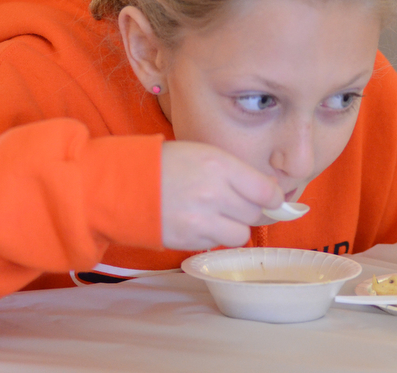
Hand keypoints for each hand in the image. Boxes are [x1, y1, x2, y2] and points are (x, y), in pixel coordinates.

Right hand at [160, 140, 281, 249]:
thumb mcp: (203, 153)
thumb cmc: (165, 163)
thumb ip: (236, 171)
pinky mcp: (189, 240)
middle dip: (250, 210)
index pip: (266, 191)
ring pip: (240, 235)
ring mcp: (201, 220)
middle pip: (254, 214)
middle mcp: (213, 193)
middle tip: (236, 203)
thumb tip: (270, 192)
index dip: (273, 197)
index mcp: (219, 165)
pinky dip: (213, 235)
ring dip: (234, 226)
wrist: (123, 184)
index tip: (271, 198)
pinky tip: (198, 221)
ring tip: (217, 215)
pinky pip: (217, 244)